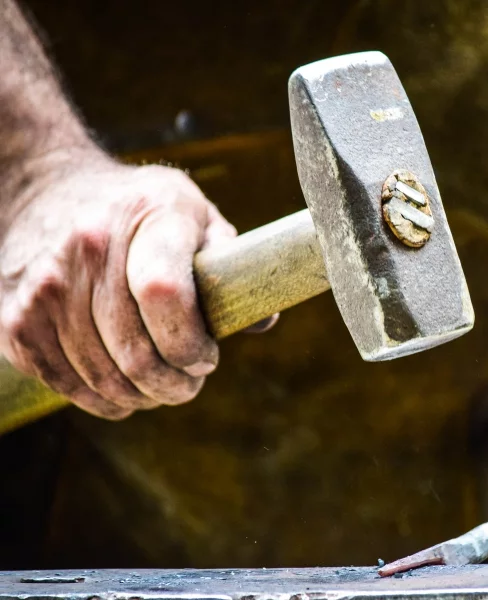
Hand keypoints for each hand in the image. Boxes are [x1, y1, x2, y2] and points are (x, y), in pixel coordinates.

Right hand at [0, 159, 269, 418]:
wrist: (49, 190)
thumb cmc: (145, 213)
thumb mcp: (198, 217)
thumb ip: (232, 266)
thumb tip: (263, 321)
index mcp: (150, 215)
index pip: (165, 295)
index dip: (190, 343)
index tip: (207, 358)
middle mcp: (90, 244)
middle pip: (135, 349)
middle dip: (174, 384)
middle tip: (190, 385)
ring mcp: (46, 281)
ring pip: (101, 374)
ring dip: (140, 397)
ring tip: (160, 389)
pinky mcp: (16, 315)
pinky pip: (64, 381)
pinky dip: (100, 400)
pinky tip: (122, 392)